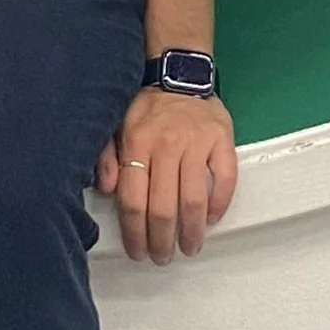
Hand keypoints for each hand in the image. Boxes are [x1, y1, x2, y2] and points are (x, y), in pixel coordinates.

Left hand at [96, 86, 236, 263]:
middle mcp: (167, 146)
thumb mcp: (114, 125)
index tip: (137, 251)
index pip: (134, 201)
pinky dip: (219, 204)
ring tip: (188, 248)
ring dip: (191, 232)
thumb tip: (104, 189)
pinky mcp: (222, 141)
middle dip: (161, 241)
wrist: (179, 71)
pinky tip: (211, 219)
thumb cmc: (145, 105)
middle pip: (163, 208)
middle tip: (162, 257)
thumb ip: (105, 157)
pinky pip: (224, 179)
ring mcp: (197, 144)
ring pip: (194, 200)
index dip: (135, 233)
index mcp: (137, 144)